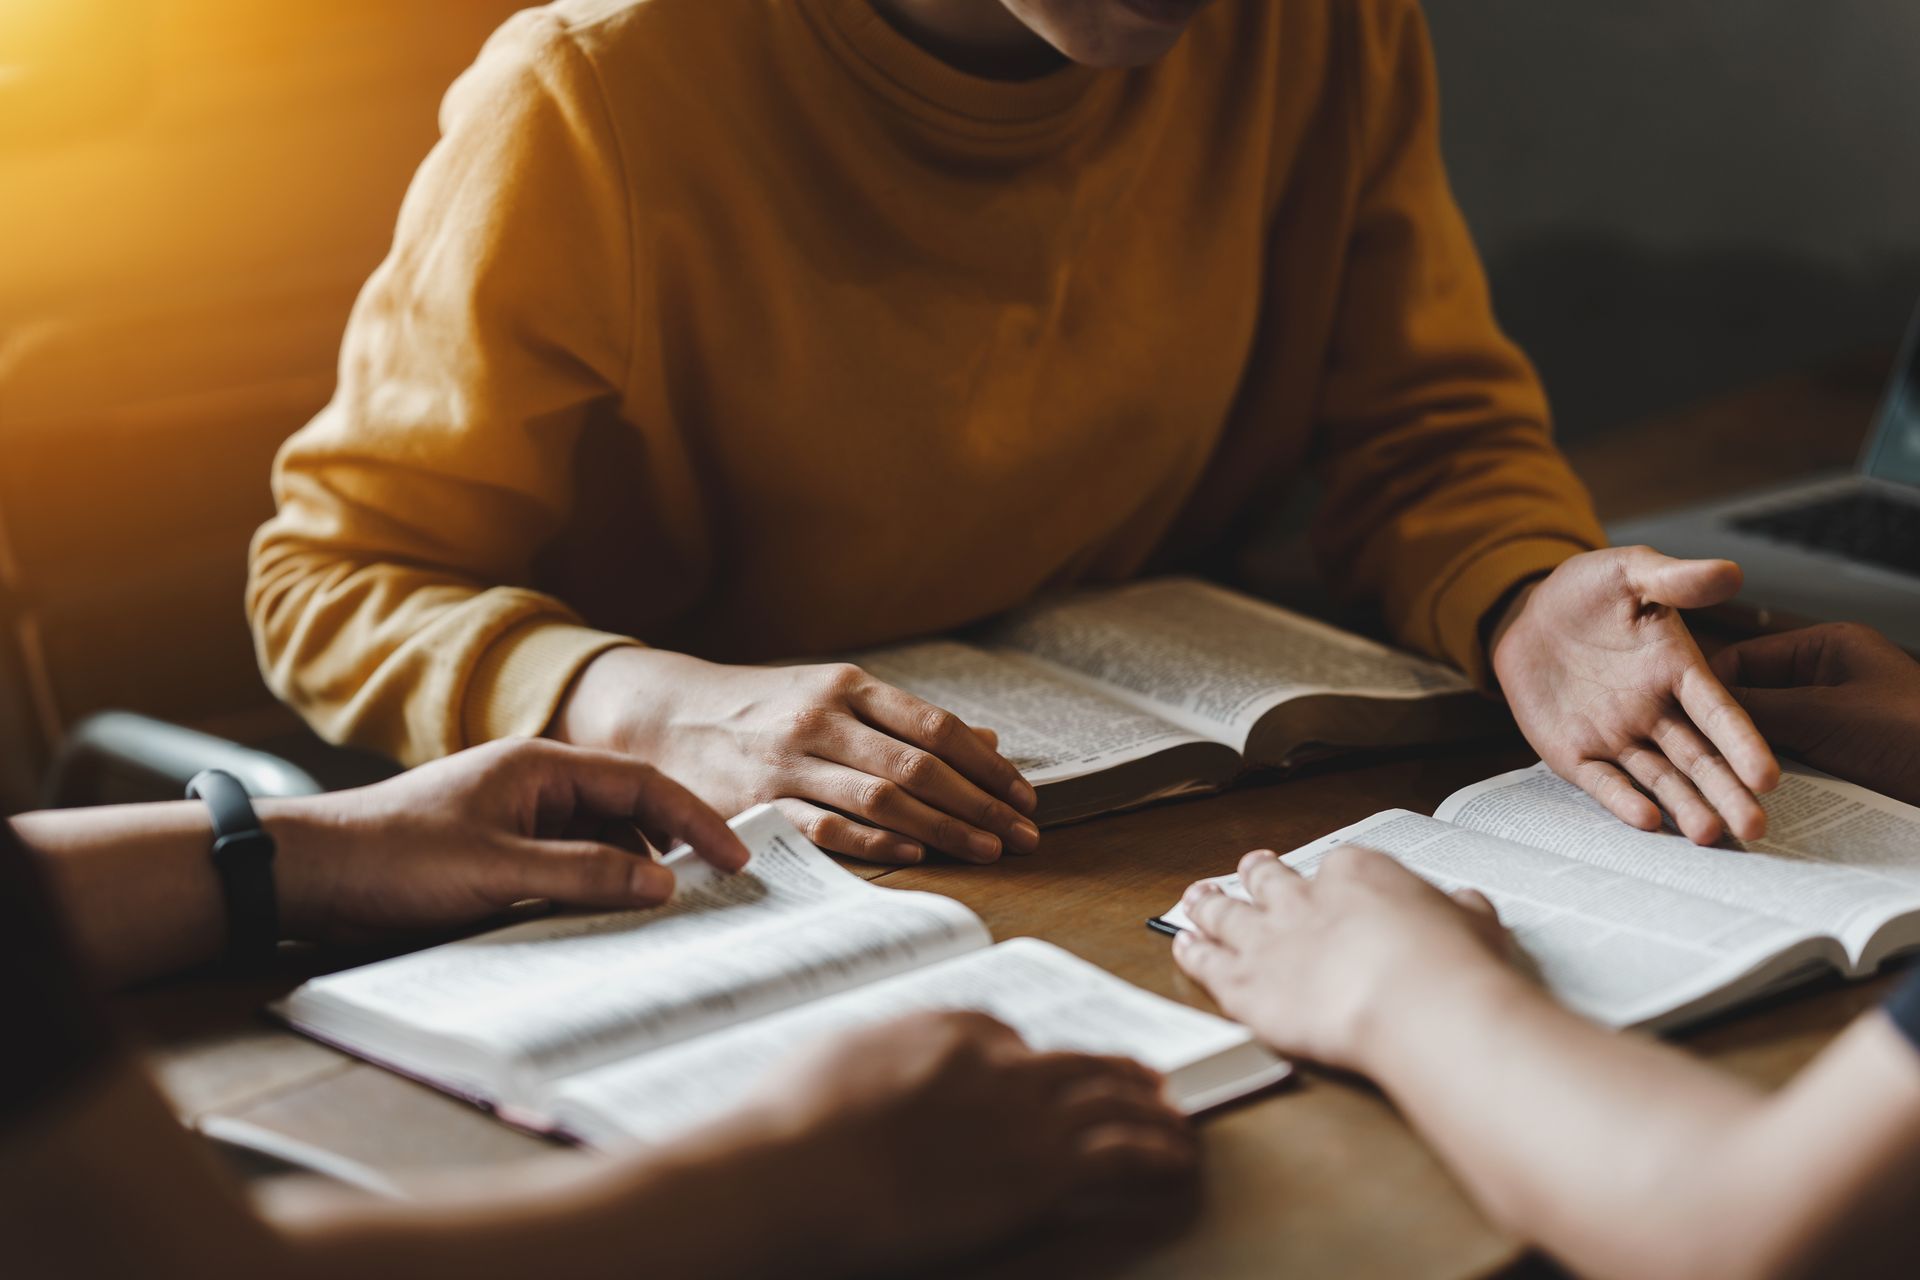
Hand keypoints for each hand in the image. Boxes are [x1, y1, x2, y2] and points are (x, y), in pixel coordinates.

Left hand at [267, 738, 749, 942]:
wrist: (309, 875)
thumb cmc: (395, 858)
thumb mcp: (498, 870)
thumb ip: (585, 873)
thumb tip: (665, 882)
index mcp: (540, 766)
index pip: (643, 783)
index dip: (696, 819)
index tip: (736, 859)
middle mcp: (534, 786)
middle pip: (627, 810)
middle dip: (673, 847)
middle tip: (714, 891)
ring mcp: (515, 820)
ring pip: (598, 842)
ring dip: (632, 872)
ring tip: (666, 914)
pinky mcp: (495, 855)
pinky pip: (566, 867)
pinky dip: (595, 889)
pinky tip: (608, 921)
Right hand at [552, 647, 1039, 864]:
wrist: (664, 714)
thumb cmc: (762, 707)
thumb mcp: (833, 694)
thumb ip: (906, 720)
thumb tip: (988, 742)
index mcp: (846, 687)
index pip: (936, 727)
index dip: (987, 766)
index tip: (1024, 796)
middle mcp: (822, 721)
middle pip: (919, 766)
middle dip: (981, 805)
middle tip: (1025, 836)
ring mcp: (789, 764)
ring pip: (883, 797)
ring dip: (944, 830)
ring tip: (989, 851)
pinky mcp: (759, 804)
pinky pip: (827, 827)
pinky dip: (876, 842)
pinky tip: (915, 857)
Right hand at [734, 1010, 1195, 1271]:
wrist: (801, 1171)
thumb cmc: (794, 1122)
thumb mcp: (839, 1055)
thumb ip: (882, 1053)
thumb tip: (884, 1062)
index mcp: (948, 1027)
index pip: (1007, 1036)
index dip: (1034, 1061)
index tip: (1047, 1078)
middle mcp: (1000, 1061)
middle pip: (1078, 1062)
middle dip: (1118, 1072)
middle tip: (1148, 1083)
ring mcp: (1027, 1114)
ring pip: (1114, 1101)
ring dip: (1153, 1113)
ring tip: (1177, 1123)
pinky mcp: (1044, 1169)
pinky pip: (1124, 1153)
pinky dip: (1158, 1154)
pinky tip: (1176, 1161)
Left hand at [1172, 847, 1515, 1070]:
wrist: (1414, 1002)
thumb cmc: (1449, 964)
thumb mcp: (1473, 924)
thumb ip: (1459, 912)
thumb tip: (1465, 905)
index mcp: (1356, 874)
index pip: (1336, 866)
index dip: (1327, 877)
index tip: (1326, 882)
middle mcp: (1302, 899)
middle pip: (1269, 879)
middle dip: (1257, 873)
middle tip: (1249, 867)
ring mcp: (1268, 940)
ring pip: (1225, 913)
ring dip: (1208, 903)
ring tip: (1195, 897)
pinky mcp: (1246, 985)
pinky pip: (1207, 963)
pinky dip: (1192, 952)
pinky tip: (1182, 946)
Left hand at [1490, 546, 1778, 844]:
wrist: (1530, 614)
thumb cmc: (1589, 591)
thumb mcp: (1631, 573)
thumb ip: (1676, 579)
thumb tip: (1731, 572)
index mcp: (1678, 672)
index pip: (1718, 712)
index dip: (1742, 743)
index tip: (1768, 776)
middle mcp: (1655, 712)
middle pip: (1698, 758)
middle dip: (1726, 792)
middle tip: (1755, 828)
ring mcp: (1617, 736)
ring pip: (1659, 778)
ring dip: (1684, 806)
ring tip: (1709, 835)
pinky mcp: (1576, 753)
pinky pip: (1602, 781)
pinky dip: (1622, 800)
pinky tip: (1645, 821)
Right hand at [1712, 623, 1919, 807]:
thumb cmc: (1917, 735)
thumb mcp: (1825, 716)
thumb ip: (1759, 708)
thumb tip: (1699, 713)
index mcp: (1825, 648)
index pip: (1742, 657)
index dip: (1709, 688)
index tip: (1682, 718)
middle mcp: (1825, 678)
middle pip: (1752, 698)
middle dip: (1727, 729)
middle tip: (1697, 756)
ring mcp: (1832, 719)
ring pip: (1768, 734)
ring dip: (1748, 758)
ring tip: (1722, 780)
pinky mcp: (1839, 757)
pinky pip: (1790, 763)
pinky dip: (1771, 777)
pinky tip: (1752, 795)